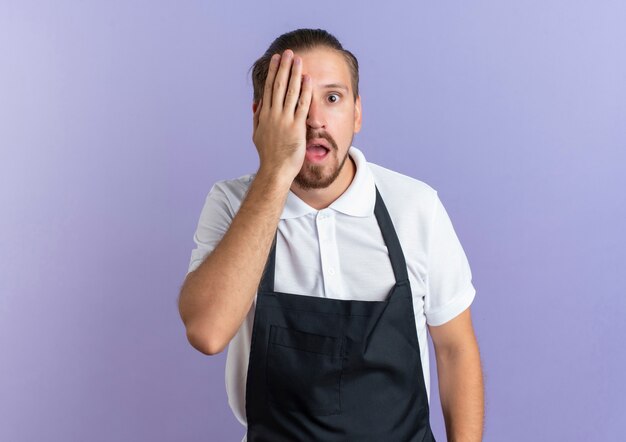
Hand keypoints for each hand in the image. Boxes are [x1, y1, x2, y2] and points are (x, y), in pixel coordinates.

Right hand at [252, 49, 312, 181]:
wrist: (275, 170)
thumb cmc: (268, 155)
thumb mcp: (257, 135)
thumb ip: (258, 118)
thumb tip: (256, 104)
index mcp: (264, 115)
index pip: (268, 88)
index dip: (272, 72)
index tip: (275, 59)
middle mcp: (273, 115)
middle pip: (278, 85)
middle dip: (283, 67)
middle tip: (287, 52)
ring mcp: (284, 120)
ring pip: (289, 92)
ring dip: (294, 74)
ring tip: (298, 59)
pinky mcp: (296, 127)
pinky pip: (301, 105)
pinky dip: (304, 91)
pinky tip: (307, 79)